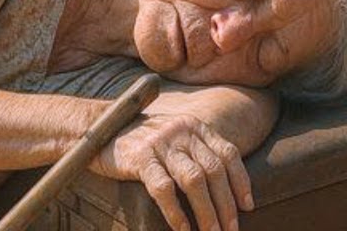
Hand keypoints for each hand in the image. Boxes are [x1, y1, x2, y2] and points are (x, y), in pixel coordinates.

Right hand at [90, 113, 252, 230]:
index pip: (228, 153)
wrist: (98, 129)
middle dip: (226, 205)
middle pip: (214, 170)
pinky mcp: (139, 158)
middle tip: (231, 229)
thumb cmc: (141, 141)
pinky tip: (182, 229)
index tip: (247, 206)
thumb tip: (222, 188)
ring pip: (194, 180)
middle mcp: (180, 131)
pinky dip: (176, 212)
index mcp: (193, 126)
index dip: (241, 181)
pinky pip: (164, 189)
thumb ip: (195, 151)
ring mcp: (160, 143)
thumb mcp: (174, 137)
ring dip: (207, 212)